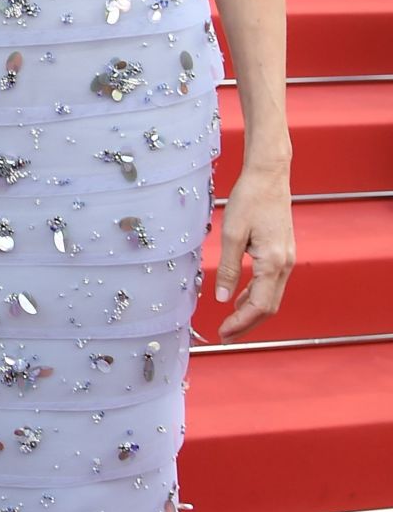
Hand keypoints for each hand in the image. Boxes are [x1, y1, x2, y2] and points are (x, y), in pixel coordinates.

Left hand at [213, 162, 293, 339]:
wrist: (269, 175)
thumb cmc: (250, 199)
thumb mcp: (231, 234)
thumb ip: (229, 268)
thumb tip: (223, 298)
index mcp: (273, 262)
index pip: (260, 306)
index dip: (241, 323)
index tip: (223, 332)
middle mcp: (285, 264)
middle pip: (269, 307)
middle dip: (247, 324)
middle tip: (224, 335)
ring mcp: (287, 259)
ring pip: (271, 297)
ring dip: (251, 312)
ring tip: (230, 323)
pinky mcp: (283, 253)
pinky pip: (272, 284)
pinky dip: (256, 296)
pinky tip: (240, 299)